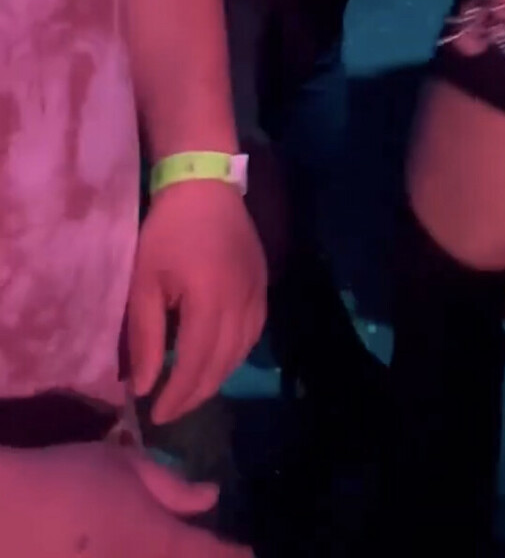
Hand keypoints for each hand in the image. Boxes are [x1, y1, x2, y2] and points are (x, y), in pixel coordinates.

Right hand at [6, 441, 248, 555]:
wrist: (4, 514)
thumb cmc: (68, 479)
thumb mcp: (124, 467)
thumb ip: (171, 486)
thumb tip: (211, 495)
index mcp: (157, 540)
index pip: (209, 554)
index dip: (234, 555)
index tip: (249, 552)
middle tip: (200, 548)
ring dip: (167, 557)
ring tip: (158, 545)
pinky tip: (124, 550)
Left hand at [128, 181, 266, 424]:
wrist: (205, 185)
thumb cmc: (167, 231)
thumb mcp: (145, 282)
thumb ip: (145, 337)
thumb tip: (143, 387)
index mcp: (209, 302)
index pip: (195, 365)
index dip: (177, 396)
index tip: (155, 416)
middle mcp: (241, 303)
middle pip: (221, 365)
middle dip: (195, 395)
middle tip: (170, 411)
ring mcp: (258, 293)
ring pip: (241, 353)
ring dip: (215, 378)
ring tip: (189, 391)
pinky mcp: (263, 284)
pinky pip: (253, 334)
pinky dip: (234, 356)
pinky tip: (216, 360)